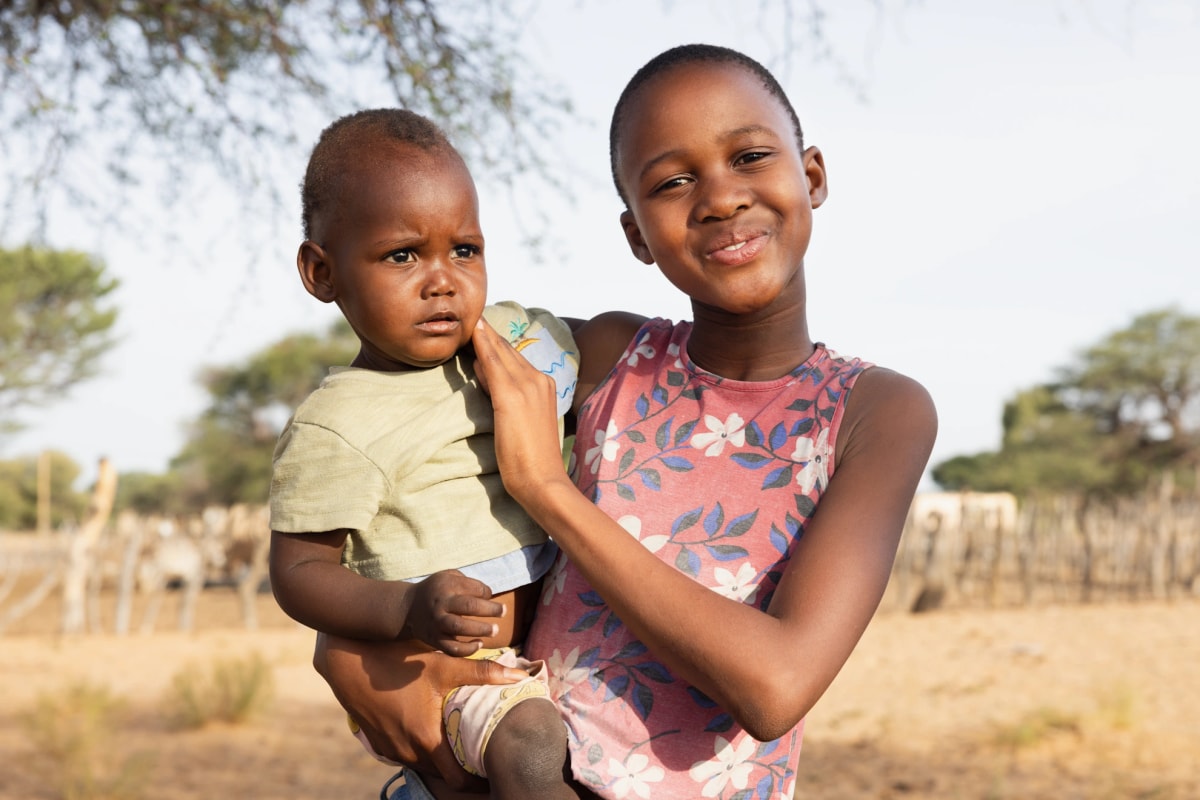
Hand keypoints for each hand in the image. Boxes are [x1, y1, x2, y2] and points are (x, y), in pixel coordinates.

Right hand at [313, 633, 527, 790]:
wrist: (349, 663)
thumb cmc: (398, 663)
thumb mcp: (443, 666)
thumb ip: (482, 673)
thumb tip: (521, 677)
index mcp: (426, 739)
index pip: (458, 781)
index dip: (477, 784)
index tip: (493, 776)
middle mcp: (408, 752)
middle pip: (442, 774)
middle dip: (463, 770)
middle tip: (483, 758)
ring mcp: (391, 750)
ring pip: (424, 765)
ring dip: (441, 760)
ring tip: (461, 744)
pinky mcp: (379, 744)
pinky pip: (407, 755)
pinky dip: (421, 751)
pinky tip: (432, 732)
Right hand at [406, 570, 503, 654]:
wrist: (408, 608)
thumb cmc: (436, 590)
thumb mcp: (448, 576)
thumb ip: (468, 582)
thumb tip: (488, 594)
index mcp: (447, 586)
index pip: (473, 588)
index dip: (486, 592)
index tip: (490, 596)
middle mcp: (441, 604)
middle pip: (469, 606)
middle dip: (490, 609)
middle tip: (503, 611)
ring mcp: (437, 622)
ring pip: (459, 628)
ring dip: (480, 629)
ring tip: (495, 630)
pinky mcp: (434, 639)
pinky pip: (451, 648)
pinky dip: (466, 649)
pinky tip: (479, 644)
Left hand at [472, 319, 570, 502]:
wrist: (542, 480)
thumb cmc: (531, 459)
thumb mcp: (520, 421)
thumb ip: (506, 396)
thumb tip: (484, 375)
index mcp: (545, 386)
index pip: (515, 358)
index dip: (496, 344)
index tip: (481, 328)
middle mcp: (539, 380)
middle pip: (508, 351)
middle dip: (489, 334)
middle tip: (471, 316)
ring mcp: (527, 386)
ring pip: (500, 353)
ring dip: (484, 335)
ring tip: (469, 319)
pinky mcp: (511, 396)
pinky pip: (493, 364)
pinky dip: (483, 345)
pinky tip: (473, 331)